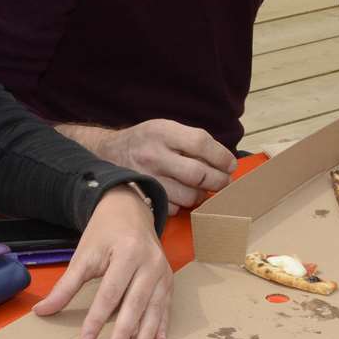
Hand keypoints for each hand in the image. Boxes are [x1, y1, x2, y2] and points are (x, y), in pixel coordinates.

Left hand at [33, 186, 172, 338]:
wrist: (128, 210)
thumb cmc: (104, 233)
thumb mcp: (83, 255)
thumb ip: (66, 286)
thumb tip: (42, 310)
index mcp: (127, 252)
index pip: (110, 293)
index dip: (97, 318)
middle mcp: (149, 261)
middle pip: (135, 302)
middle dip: (125, 331)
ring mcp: (162, 270)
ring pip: (155, 306)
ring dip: (147, 332)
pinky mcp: (168, 277)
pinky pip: (166, 303)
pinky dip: (162, 322)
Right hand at [94, 119, 235, 213]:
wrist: (107, 153)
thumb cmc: (147, 141)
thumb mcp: (166, 129)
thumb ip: (192, 141)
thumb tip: (226, 162)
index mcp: (163, 132)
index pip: (201, 142)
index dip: (221, 156)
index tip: (230, 165)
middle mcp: (154, 154)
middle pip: (198, 173)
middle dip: (218, 181)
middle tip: (224, 183)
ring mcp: (147, 178)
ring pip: (188, 195)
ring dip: (201, 196)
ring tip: (202, 191)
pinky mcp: (142, 197)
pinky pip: (173, 208)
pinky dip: (182, 206)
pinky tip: (181, 196)